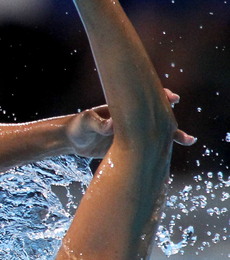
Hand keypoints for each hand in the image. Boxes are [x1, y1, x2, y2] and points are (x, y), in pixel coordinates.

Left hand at [66, 89, 194, 157]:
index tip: (173, 98)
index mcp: (122, 109)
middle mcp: (130, 120)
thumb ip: (97, 122)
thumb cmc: (77, 126)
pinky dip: (158, 153)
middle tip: (185, 132)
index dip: (160, 98)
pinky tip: (168, 161)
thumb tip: (110, 125)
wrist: (70, 140)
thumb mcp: (85, 122)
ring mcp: (131, 134)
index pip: (144, 101)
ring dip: (171, 137)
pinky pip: (147, 149)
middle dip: (172, 123)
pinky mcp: (128, 147)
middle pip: (156, 119)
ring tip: (188, 140)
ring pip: (155, 135)